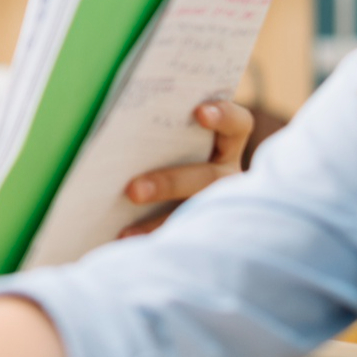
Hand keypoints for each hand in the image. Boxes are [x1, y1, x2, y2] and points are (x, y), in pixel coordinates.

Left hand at [116, 99, 253, 237]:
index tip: (200, 113)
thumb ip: (157, 129)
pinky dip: (152, 243)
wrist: (157, 198)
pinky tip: (124, 245)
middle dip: (169, 184)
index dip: (224, 117)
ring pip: (195, 216)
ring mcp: (219, 207)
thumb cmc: (157, 152)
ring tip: (125, 233)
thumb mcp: (164, 140)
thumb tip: (118, 111)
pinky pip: (181, 241)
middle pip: (206, 179)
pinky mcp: (201, 234)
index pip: (237, 126)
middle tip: (132, 190)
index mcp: (225, 146)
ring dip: (158, 223)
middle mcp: (227, 178)